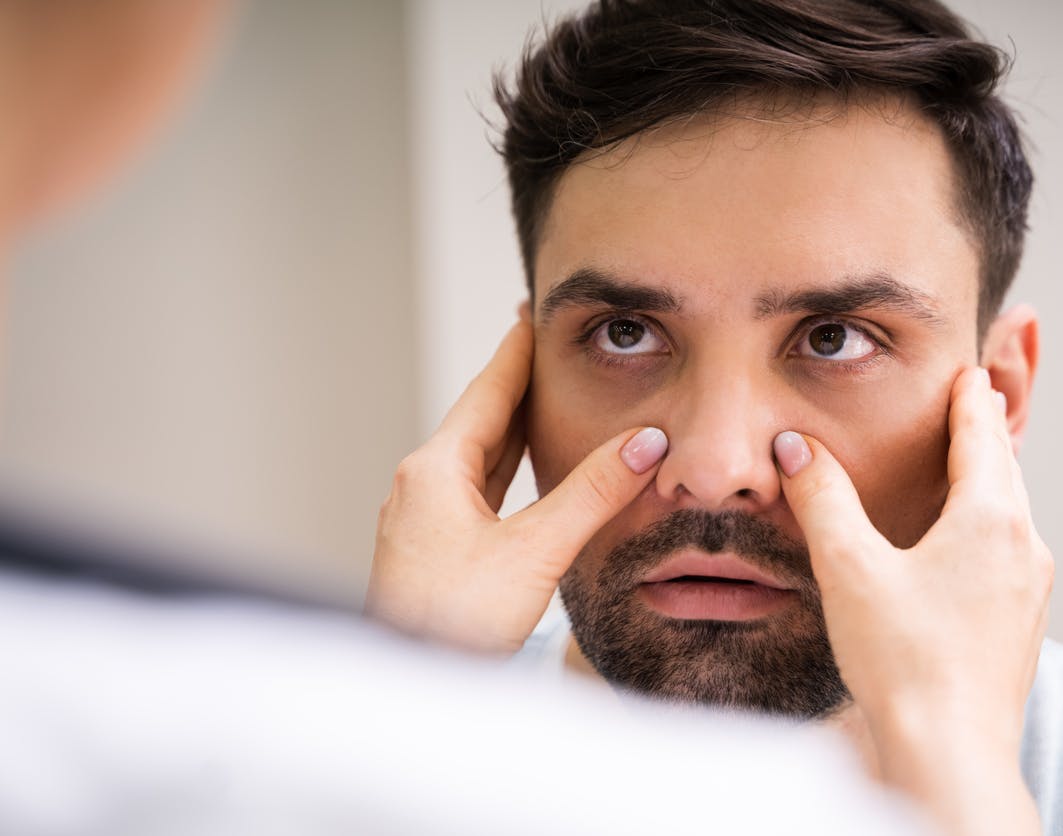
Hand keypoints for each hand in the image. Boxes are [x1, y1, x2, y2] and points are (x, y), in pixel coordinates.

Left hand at [366, 319, 667, 653]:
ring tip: (540, 402)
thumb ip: (592, 494)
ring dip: (510, 429)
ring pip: (476, 459)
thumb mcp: (535, 551)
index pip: (487, 391)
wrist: (408, 685)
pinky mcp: (432, 551)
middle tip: (544, 350)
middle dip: (516, 386)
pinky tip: (520, 479)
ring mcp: (422, 519)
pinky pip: (473, 492)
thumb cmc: (453, 621)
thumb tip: (643, 444)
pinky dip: (503, 472)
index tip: (532, 313)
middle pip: (479, 420)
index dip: (517, 352)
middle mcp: (422, 486)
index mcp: (436, 470)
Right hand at [774, 367, 1051, 834]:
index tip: (968, 370)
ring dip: (989, 483)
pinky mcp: (1020, 626)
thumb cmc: (903, 658)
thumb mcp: (849, 566)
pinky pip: (1008, 555)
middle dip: (984, 434)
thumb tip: (795, 449)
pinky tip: (960, 549)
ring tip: (966, 469)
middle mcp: (1023, 547)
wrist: (950, 751)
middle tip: (972, 403)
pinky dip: (987, 528)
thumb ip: (822, 498)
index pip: (983, 434)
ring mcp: (1029, 591)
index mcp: (990, 518)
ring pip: (1010, 515)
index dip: (970, 397)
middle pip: (1005, 471)